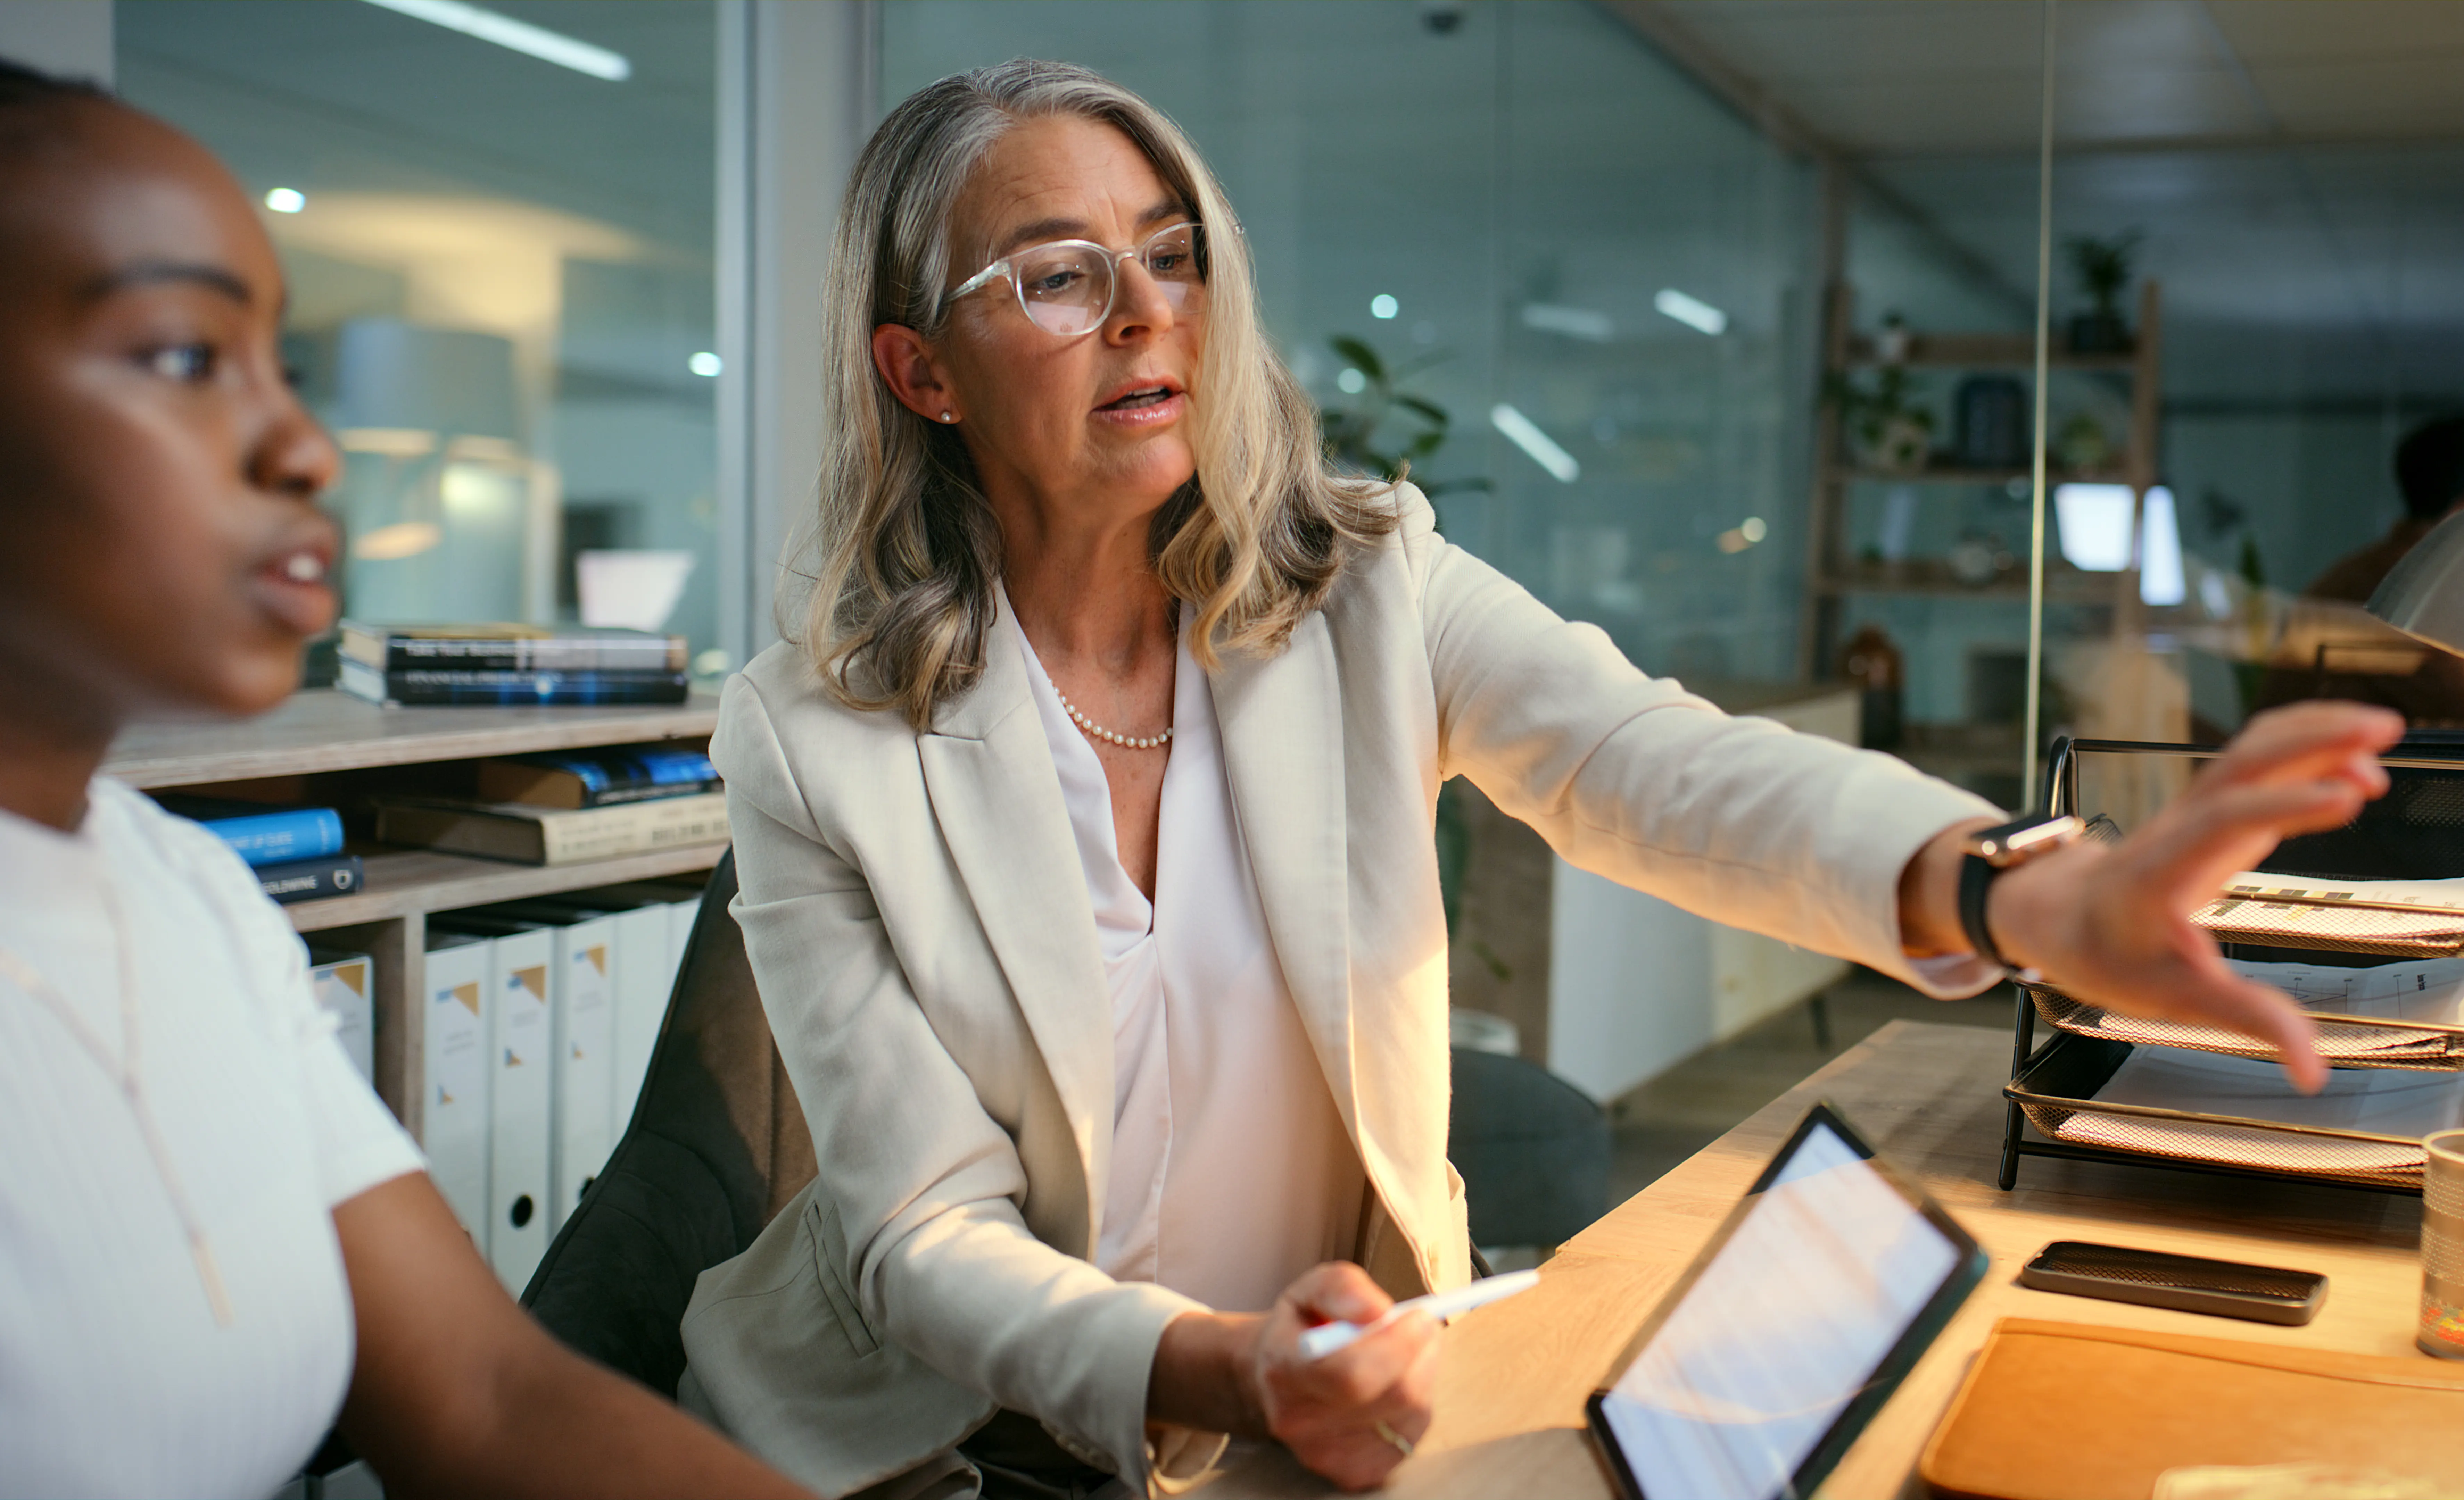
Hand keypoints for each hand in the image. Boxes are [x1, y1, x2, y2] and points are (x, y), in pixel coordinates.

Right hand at [1148, 1263, 1438, 1489]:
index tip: (1418, 1316)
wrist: (1278, 1378)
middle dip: (1419, 1353)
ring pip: (1409, 1414)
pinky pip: (1410, 1437)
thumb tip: (1379, 1311)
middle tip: (1421, 1326)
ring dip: (1422, 1375)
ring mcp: (1325, 1454)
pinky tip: (1394, 1387)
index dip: (1396, 1344)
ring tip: (1402, 1353)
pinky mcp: (1352, 1473)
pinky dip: (1416, 1406)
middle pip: (1391, 1394)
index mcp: (1284, 1369)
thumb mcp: (1313, 1289)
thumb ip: (1343, 1289)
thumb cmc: (1303, 1328)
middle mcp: (1298, 1421)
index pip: (1350, 1372)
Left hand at [1985, 701, 2403, 1090]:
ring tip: (2384, 731)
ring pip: (2252, 751)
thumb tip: (2312, 1073)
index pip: (2223, 823)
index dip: (2284, 804)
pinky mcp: (2214, 806)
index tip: (2345, 795)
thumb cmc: (2111, 956)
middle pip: (2243, 766)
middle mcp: (2180, 827)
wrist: (2060, 914)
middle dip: (2310, 739)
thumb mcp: (2172, 998)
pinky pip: (2257, 761)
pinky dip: (2305, 745)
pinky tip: (2356, 760)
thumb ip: (2244, 1021)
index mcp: (2161, 871)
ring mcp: (2197, 809)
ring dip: (2314, 731)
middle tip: (2381, 732)